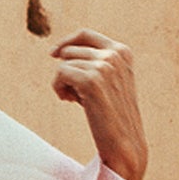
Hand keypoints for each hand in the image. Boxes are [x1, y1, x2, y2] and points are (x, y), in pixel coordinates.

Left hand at [51, 29, 147, 179]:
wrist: (125, 144)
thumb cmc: (112, 118)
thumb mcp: (109, 83)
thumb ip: (94, 65)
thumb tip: (60, 51)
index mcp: (122, 52)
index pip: (85, 35)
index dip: (66, 42)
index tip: (53, 54)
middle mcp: (115, 54)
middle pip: (70, 51)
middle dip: (66, 71)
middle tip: (74, 95)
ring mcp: (104, 66)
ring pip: (64, 63)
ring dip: (62, 82)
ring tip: (74, 100)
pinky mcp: (92, 80)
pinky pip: (60, 74)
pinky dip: (58, 88)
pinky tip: (68, 101)